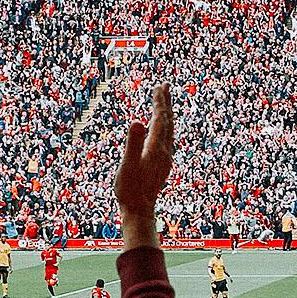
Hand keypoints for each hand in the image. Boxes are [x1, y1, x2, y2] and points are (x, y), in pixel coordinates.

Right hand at [114, 83, 175, 222]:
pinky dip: (165, 128)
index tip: (159, 86)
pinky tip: (162, 131)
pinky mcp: (162, 165)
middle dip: (165, 103)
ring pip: (169, 131)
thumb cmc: (130, 189)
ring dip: (167, 115)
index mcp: (156, 148)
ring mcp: (165, 159)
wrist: (139, 211)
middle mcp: (164, 151)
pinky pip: (167, 140)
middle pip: (167, 122)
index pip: (159, 120)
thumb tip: (137, 121)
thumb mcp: (127, 164)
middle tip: (165, 86)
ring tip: (164, 103)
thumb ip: (133, 142)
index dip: (159, 102)